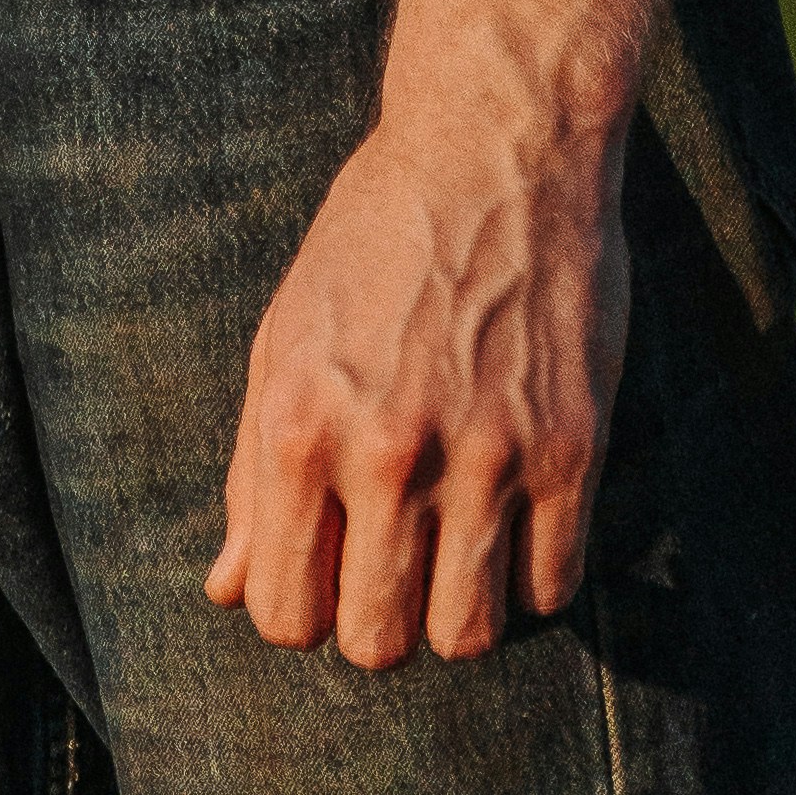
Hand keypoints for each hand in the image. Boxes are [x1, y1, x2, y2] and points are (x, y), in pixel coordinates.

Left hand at [205, 90, 630, 670]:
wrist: (492, 153)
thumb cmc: (371, 243)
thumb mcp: (282, 339)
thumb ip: (250, 472)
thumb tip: (227, 588)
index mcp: (299, 426)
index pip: (285, 612)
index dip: (301, 610)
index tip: (324, 572)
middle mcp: (386, 453)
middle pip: (377, 641)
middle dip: (377, 623)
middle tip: (391, 568)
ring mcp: (484, 457)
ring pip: (467, 636)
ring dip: (455, 613)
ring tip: (452, 552)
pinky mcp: (568, 450)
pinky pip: (552, 589)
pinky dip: (530, 577)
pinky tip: (514, 523)